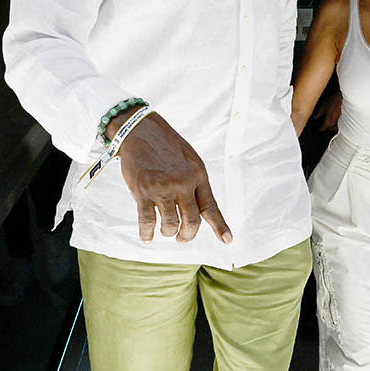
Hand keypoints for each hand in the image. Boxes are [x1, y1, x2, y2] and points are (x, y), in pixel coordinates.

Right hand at [113, 111, 231, 244]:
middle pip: (192, 222)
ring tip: (165, 231)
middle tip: (181, 238)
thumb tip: (199, 208)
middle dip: (187, 235)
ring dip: (168, 232)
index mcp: (197, 175)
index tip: (228, 240)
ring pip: (170, 224)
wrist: (141, 130)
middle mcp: (183, 183)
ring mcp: (162, 188)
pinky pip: (147, 221)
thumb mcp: (190, 160)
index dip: (220, 226)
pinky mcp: (143, 191)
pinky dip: (147, 233)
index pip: (211, 207)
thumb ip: (196, 182)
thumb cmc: (166, 146)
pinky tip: (147, 236)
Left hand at [313, 92, 341, 131]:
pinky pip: (342, 122)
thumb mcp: (324, 105)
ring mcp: (341, 120)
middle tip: (325, 125)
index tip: (319, 129)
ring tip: (332, 124)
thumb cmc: (334, 100)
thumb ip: (319, 112)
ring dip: (334, 126)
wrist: (345, 98)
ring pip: (337, 126)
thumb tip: (315, 117)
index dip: (321, 129)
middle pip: (331, 128)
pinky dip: (340, 122)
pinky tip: (339, 120)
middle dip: (328, 127)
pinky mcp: (346, 117)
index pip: (324, 127)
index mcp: (329, 120)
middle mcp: (335, 122)